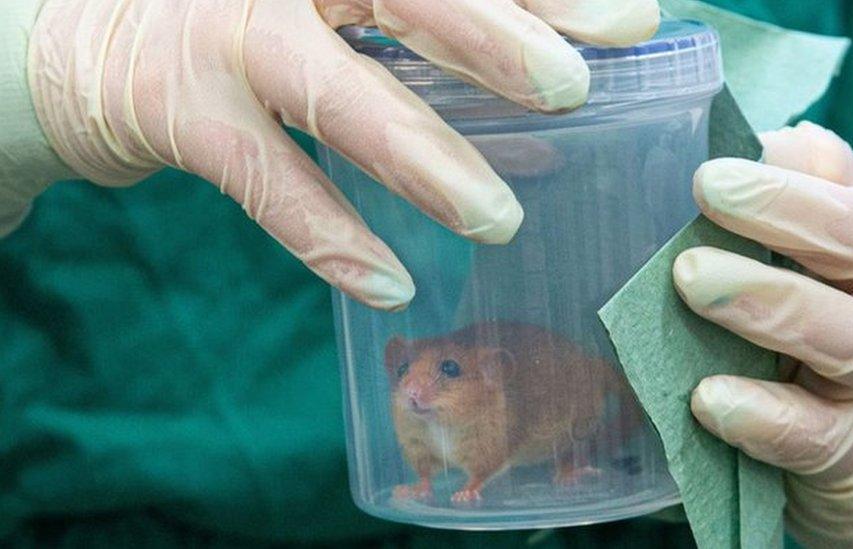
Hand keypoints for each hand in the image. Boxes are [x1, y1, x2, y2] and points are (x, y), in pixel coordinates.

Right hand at [26, 0, 659, 310]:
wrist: (98, 43)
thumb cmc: (259, 24)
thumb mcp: (344, 9)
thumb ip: (437, 47)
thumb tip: (558, 111)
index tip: (630, 21)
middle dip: (495, 37)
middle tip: (574, 89)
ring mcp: (224, 34)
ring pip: (334, 92)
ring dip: (423, 157)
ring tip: (500, 221)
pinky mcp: (179, 110)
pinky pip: (266, 181)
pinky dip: (328, 235)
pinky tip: (390, 283)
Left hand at [673, 122, 852, 545]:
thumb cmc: (811, 322)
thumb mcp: (800, 262)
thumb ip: (761, 215)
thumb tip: (707, 163)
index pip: (843, 184)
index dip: (787, 169)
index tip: (714, 165)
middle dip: (782, 210)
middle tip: (705, 191)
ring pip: (842, 334)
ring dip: (765, 301)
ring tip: (691, 280)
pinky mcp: (842, 444)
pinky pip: (810, 432)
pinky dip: (760, 414)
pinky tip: (709, 399)